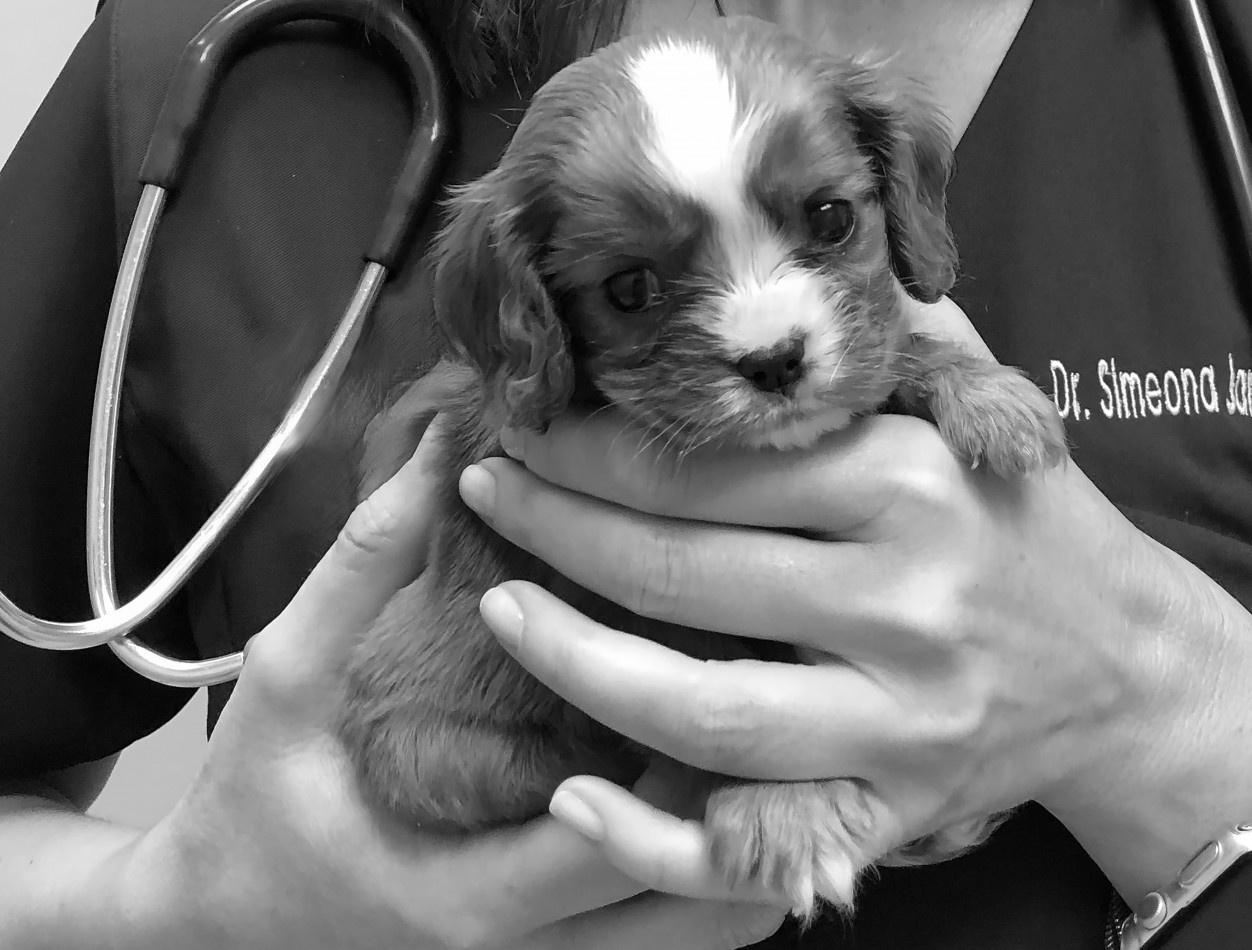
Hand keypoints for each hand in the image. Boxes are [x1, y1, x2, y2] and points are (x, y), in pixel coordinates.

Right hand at [115, 429, 784, 949]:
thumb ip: (366, 565)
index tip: (712, 636)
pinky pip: (685, 934)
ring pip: (712, 929)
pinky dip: (726, 864)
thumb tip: (447, 441)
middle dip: (750, 788)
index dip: (677, 742)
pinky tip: (736, 776)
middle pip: (700, 898)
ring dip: (754, 830)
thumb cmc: (261, 791)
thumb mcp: (290, 672)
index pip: (616, 836)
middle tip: (778, 669)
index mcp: (464, 892)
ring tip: (774, 716)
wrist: (233, 909)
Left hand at [458, 304, 1251, 900]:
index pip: (716, 465)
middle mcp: (905, 603)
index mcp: (911, 486)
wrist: (1134, 669)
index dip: (597, 447)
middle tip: (487, 494)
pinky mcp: (894, 809)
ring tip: (503, 613)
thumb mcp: (985, 412)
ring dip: (577, 663)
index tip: (529, 426)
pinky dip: (654, 837)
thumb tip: (794, 266)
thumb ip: (896, 339)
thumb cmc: (1034, 527)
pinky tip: (576, 798)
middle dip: (559, 530)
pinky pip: (758, 843)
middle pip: (686, 575)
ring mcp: (900, 720)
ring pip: (701, 709)